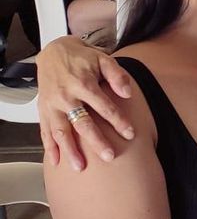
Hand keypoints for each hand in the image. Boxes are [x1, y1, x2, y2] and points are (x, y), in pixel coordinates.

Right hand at [36, 36, 134, 170]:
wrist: (54, 52)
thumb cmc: (82, 58)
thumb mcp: (103, 60)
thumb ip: (117, 75)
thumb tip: (127, 93)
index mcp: (83, 84)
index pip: (104, 107)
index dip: (118, 121)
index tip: (129, 134)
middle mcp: (66, 96)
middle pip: (82, 123)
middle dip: (96, 141)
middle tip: (109, 157)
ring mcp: (52, 105)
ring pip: (61, 131)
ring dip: (70, 150)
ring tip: (80, 166)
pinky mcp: (43, 109)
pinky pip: (45, 131)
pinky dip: (49, 147)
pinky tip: (56, 161)